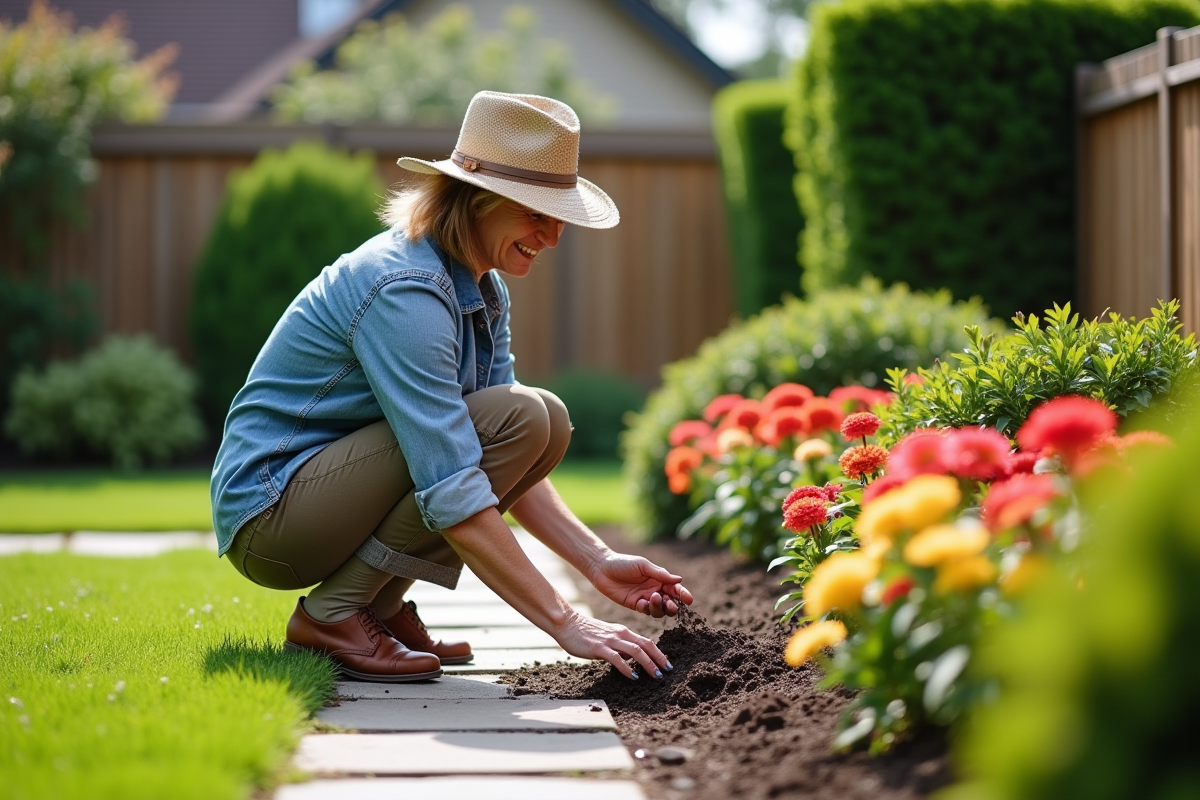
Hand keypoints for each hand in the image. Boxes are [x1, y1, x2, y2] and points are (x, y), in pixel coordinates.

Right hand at [552, 609, 670, 679]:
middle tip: (668, 671)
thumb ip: (620, 645)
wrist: (567, 624)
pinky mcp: (599, 648)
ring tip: (656, 675)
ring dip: (649, 664)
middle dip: (659, 658)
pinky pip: (617, 658)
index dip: (659, 653)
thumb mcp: (607, 637)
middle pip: (645, 645)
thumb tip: (631, 658)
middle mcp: (620, 634)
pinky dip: (627, 668)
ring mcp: (610, 640)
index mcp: (622, 631)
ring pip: (636, 651)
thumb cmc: (586, 633)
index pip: (646, 642)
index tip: (667, 664)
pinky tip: (633, 676)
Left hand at [590, 553, 693, 617]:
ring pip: (659, 610)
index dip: (683, 595)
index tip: (689, 600)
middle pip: (670, 602)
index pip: (675, 589)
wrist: (602, 568)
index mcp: (659, 579)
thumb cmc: (623, 563)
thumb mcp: (643, 565)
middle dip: (673, 605)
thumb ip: (660, 574)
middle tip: (671, 604)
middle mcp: (655, 590)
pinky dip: (647, 609)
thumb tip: (679, 579)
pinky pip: (646, 611)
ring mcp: (645, 598)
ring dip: (660, 607)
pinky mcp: (635, 605)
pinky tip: (642, 602)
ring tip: (654, 598)